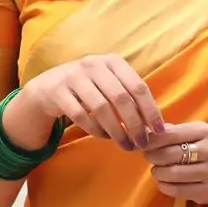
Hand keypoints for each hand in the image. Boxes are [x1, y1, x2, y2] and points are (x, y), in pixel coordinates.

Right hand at [19, 55, 163, 149]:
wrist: (48, 87)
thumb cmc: (89, 89)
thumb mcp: (110, 85)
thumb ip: (131, 99)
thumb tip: (157, 125)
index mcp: (113, 62)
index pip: (138, 86)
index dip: (151, 110)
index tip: (159, 130)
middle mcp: (93, 64)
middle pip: (121, 98)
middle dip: (135, 124)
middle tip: (142, 143)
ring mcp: (73, 77)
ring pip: (101, 108)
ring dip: (116, 131)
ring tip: (125, 145)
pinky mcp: (58, 92)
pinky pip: (81, 116)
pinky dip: (95, 129)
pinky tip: (103, 136)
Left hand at [143, 121, 207, 206]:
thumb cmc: (196, 149)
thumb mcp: (186, 134)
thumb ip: (166, 132)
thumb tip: (143, 133)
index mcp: (203, 131)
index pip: (170, 134)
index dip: (151, 140)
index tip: (141, 143)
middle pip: (170, 154)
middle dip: (153, 156)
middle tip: (148, 157)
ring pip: (173, 173)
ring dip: (158, 173)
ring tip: (156, 170)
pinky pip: (177, 190)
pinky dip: (164, 186)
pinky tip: (163, 182)